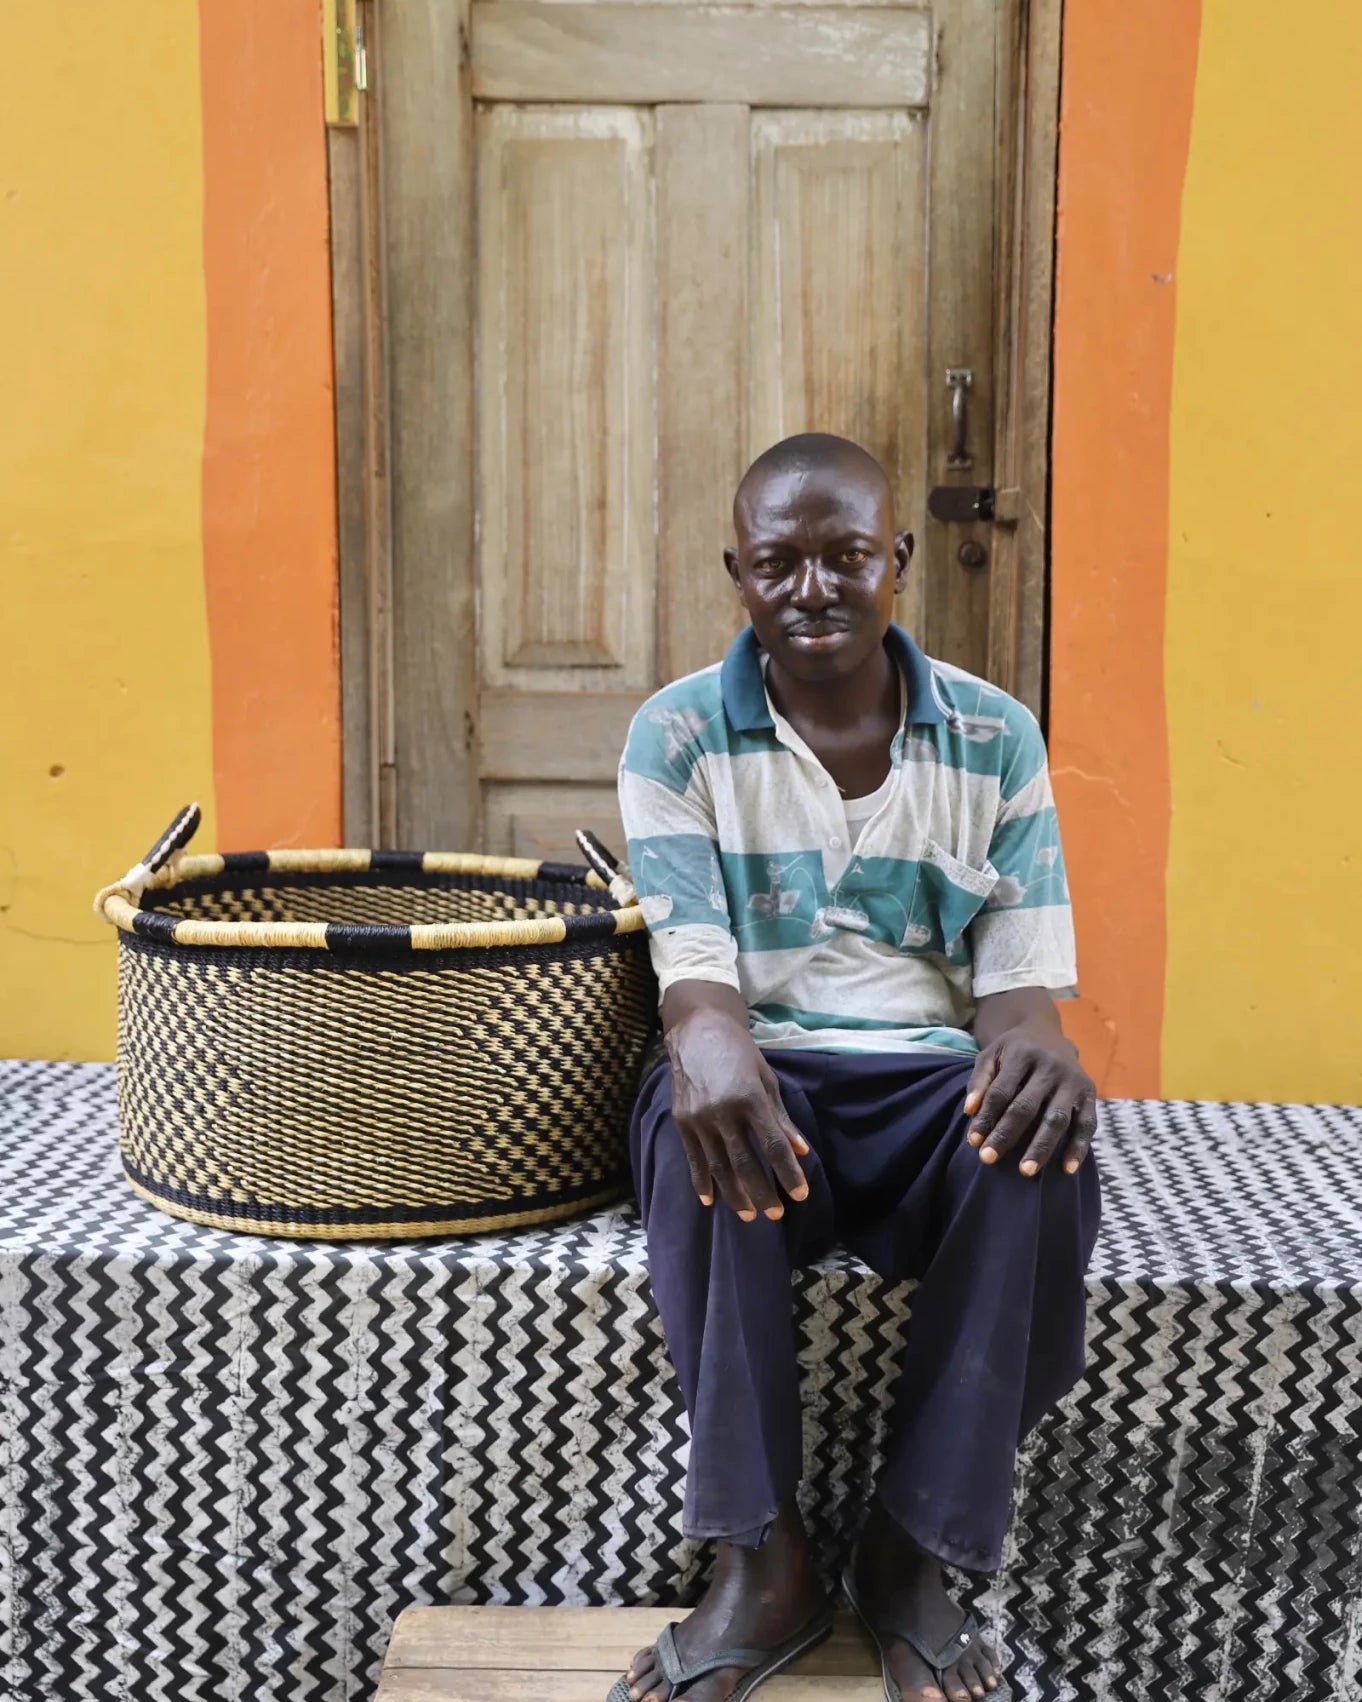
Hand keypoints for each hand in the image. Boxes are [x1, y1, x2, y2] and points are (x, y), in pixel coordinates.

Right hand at [665, 1006, 809, 1221]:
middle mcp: (723, 1112)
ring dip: (735, 1195)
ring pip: (718, 1167)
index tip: (800, 1195)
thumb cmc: (739, 1054)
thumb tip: (801, 1150)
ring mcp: (699, 1119)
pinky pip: (694, 1159)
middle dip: (762, 1193)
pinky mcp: (681, 1122)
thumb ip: (782, 1118)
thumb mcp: (767, 1080)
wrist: (697, 1032)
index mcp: (750, 1099)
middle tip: (775, 1215)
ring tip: (749, 1215)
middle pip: (745, 1163)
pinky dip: (702, 1182)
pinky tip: (710, 1201)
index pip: (773, 1146)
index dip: (788, 1174)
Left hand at [964, 1026, 1095, 1177]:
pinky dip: (1079, 1148)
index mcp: (1022, 1053)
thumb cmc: (1013, 1052)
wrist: (1048, 1034)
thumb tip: (969, 1112)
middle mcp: (1051, 1066)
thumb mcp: (991, 1055)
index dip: (986, 1117)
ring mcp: (1073, 1080)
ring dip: (1041, 1147)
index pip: (1001, 1091)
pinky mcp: (1089, 1093)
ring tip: (1026, 1171)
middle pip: (1027, 1107)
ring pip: (1057, 1118)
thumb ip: (979, 1081)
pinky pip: (1087, 1124)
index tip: (973, 1142)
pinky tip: (1067, 1170)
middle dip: (1006, 1135)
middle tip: (988, 1159)